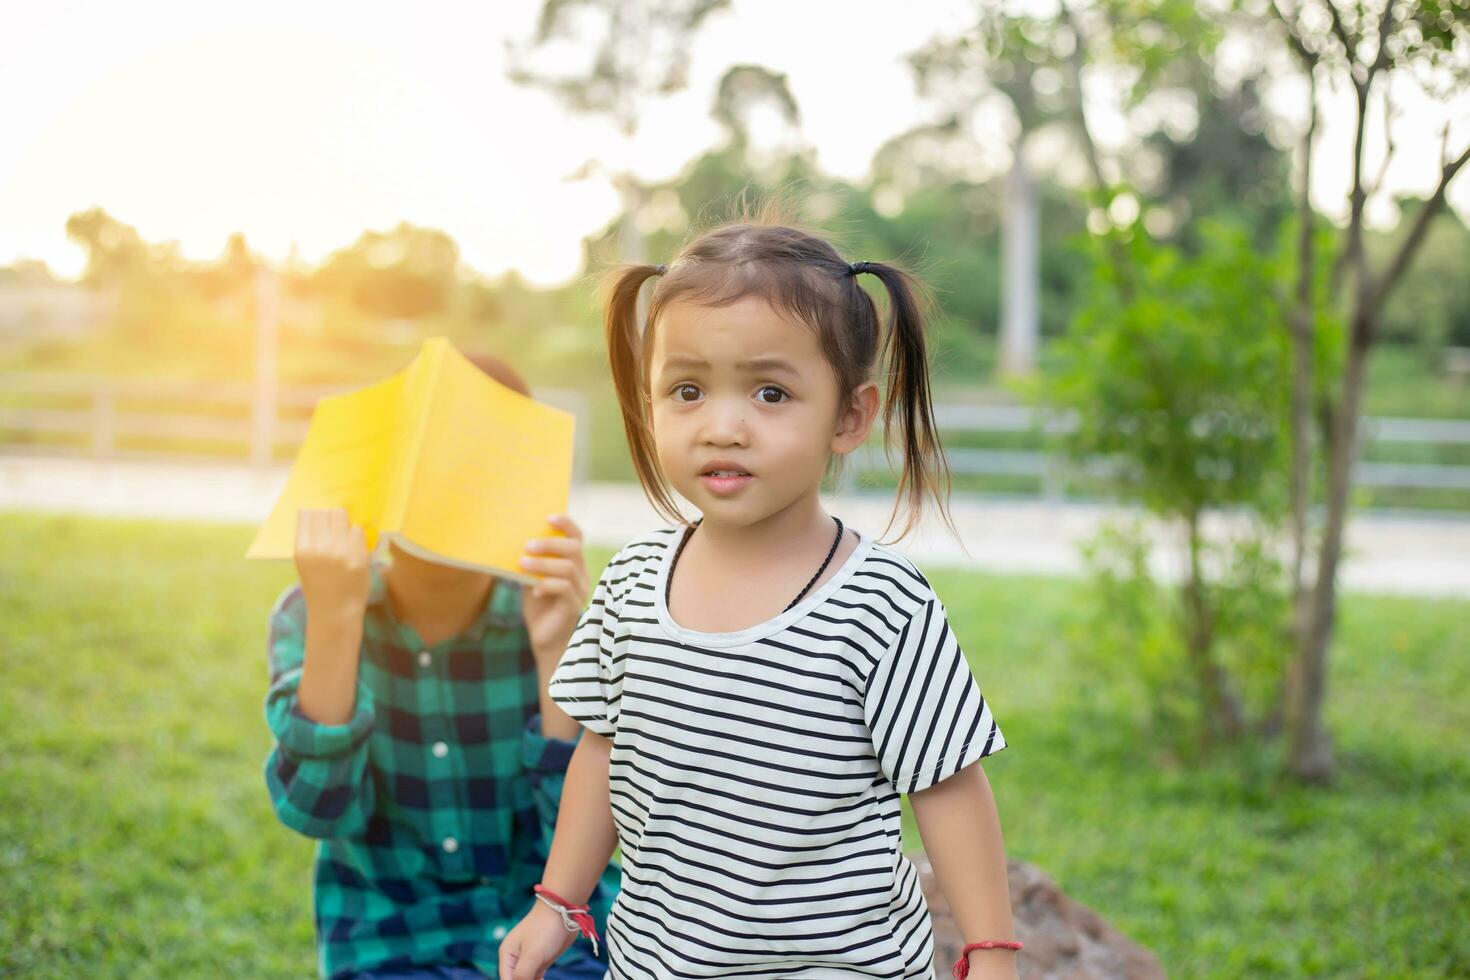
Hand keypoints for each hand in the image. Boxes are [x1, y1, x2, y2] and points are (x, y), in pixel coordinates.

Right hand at [293, 508, 370, 618]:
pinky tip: (353, 549)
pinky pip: (358, 532)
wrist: (334, 612)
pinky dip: (356, 537)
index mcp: (302, 550)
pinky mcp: (359, 557)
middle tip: (336, 528)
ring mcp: (340, 553)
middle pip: (328, 513)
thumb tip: (323, 512)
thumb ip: (311, 540)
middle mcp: (320, 549)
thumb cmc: (319, 586)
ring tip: (344, 541)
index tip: (322, 521)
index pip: (309, 515)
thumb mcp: (305, 563)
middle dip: (333, 518)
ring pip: (344, 520)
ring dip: (345, 527)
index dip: (317, 515)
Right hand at [497, 902, 578, 979]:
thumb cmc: (545, 929)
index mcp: (507, 955)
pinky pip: (536, 977)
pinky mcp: (541, 959)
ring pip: (527, 979)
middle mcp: (515, 958)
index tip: (532, 979)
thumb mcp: (532, 955)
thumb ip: (522, 975)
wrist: (564, 911)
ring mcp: (528, 958)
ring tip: (542, 979)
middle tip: (539, 979)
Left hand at [517, 514, 590, 669]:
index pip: (577, 537)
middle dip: (549, 544)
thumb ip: (529, 561)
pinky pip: (564, 589)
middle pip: (574, 549)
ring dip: (542, 564)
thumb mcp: (531, 577)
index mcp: (574, 563)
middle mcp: (582, 574)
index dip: (566, 524)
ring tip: (521, 564)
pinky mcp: (573, 607)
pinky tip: (534, 590)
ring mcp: (580, 591)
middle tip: (526, 545)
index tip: (547, 517)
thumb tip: (511, 540)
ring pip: (567, 568)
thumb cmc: (538, 605)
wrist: (544, 638)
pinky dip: (547, 585)